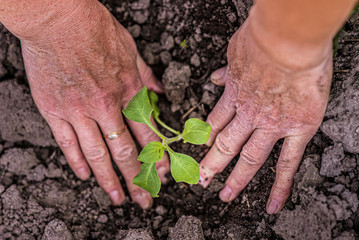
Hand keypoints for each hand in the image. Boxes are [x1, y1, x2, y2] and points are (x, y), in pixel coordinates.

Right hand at [20, 1, 168, 208]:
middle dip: (137, 179)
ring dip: (109, 179)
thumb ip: (145, 75)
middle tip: (144, 199)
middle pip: (125, 151)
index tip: (164, 174)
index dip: (158, 157)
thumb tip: (159, 92)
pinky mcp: (55, 110)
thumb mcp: (131, 49)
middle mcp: (106, 105)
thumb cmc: (96, 29)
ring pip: (97, 154)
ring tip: (117, 198)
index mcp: (128, 90)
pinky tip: (86, 176)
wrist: (59, 18)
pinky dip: (77, 162)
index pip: (148, 133)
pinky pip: (68, 143)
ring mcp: (79, 110)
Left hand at [199, 20, 332, 213]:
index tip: (198, 150)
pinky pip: (288, 162)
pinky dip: (280, 185)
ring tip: (225, 195)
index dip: (204, 138)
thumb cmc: (262, 37)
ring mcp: (271, 125)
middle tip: (200, 180)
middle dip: (211, 164)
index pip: (214, 122)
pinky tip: (272, 203)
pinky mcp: (297, 129)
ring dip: (236, 179)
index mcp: (234, 94)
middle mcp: (248, 114)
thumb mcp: (236, 49)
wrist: (286, 39)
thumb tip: (217, 78)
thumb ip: (228, 68)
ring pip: (249, 158)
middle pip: (225, 145)